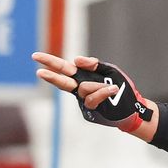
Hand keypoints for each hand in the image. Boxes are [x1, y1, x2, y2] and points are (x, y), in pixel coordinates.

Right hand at [31, 52, 158, 140]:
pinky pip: (93, 99)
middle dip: (52, 76)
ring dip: (99, 86)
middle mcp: (80, 88)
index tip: (35, 57)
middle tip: (39, 72)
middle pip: (62, 81)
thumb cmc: (120, 87)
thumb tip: (76, 60)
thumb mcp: (109, 71)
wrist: (133, 107)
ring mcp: (84, 100)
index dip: (50, 62)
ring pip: (84, 89)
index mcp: (82, 76)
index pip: (63, 68)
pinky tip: (113, 90)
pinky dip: (103, 92)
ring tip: (114, 88)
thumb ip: (94, 64)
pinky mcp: (89, 111)